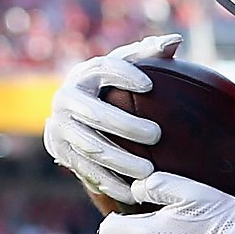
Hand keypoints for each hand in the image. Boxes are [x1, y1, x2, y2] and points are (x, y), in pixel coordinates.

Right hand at [42, 34, 181, 204]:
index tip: (149, 86)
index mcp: (85, 73)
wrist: (75, 114)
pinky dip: (108, 182)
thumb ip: (150, 53)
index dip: (124, 74)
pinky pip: (85, 170)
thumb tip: (174, 41)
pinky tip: (133, 193)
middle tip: (156, 135)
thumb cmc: (111, 86)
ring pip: (90, 146)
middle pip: (96, 114)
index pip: (104, 68)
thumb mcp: (127, 67)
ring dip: (119, 161)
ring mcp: (60, 126)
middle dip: (126, 126)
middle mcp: (66, 98)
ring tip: (149, 172)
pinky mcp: (60, 151)